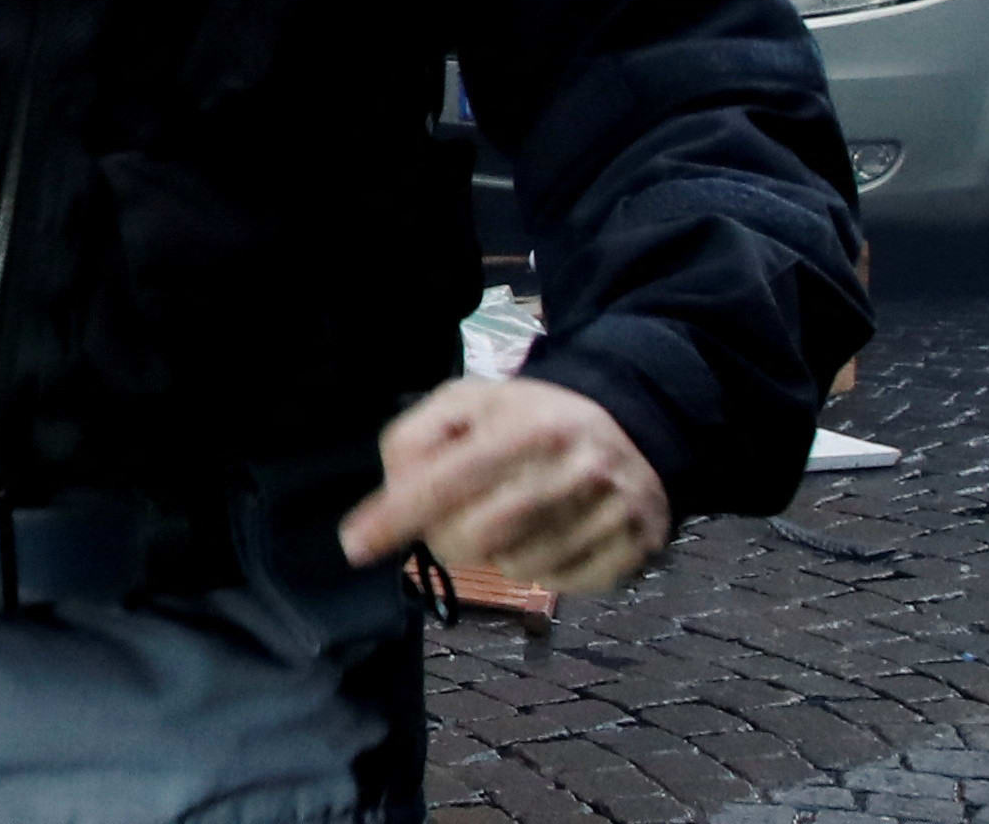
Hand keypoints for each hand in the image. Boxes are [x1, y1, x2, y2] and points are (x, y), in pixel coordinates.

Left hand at [336, 376, 670, 596]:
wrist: (633, 430)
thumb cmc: (531, 419)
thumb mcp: (468, 404)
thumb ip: (416, 438)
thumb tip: (394, 493)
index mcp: (530, 427)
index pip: (448, 480)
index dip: (396, 516)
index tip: (354, 545)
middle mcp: (576, 471)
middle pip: (474, 537)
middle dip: (445, 535)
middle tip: (452, 515)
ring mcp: (612, 516)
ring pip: (514, 567)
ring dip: (495, 552)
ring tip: (513, 513)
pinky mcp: (634, 553)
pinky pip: (557, 585)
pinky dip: (539, 567)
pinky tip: (550, 532)